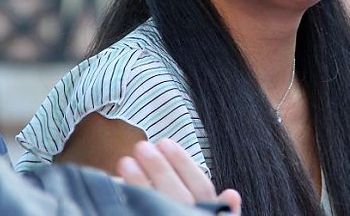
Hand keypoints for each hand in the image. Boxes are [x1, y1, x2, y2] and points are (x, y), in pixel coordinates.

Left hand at [117, 139, 241, 214]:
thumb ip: (216, 206)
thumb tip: (231, 194)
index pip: (202, 190)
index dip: (184, 165)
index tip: (166, 143)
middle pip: (178, 197)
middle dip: (159, 169)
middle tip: (142, 147)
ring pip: (157, 207)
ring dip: (140, 184)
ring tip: (125, 161)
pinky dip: (130, 203)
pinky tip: (118, 189)